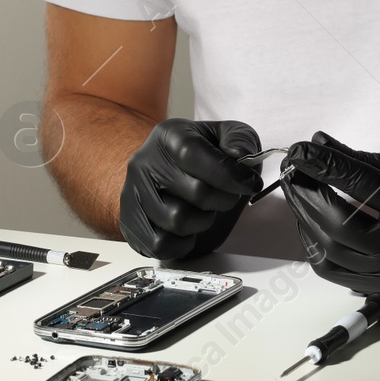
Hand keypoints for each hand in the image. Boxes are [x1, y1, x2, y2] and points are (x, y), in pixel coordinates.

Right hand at [118, 119, 262, 260]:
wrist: (169, 174)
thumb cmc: (202, 158)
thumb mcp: (227, 137)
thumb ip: (240, 140)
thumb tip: (239, 157)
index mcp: (168, 136)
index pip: (193, 153)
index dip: (227, 174)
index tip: (250, 184)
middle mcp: (144, 162)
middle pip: (195, 192)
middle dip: (223, 199)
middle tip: (226, 196)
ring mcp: (132, 193)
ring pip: (177, 221)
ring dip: (202, 222)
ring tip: (203, 210)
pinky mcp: (129, 222)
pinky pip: (160, 244)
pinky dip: (181, 244)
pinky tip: (187, 230)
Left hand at [281, 131, 379, 295]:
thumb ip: (365, 158)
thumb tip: (319, 143)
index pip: (363, 187)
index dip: (327, 165)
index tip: (301, 149)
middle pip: (340, 225)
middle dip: (308, 194)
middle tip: (293, 169)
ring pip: (332, 253)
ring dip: (305, 219)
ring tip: (298, 191)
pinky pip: (336, 273)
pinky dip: (315, 246)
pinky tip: (309, 222)